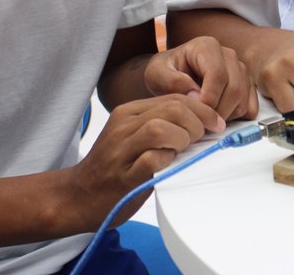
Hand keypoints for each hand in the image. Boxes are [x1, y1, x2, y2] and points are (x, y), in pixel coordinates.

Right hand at [69, 94, 223, 228]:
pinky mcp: (124, 176)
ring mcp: (122, 150)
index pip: (174, 97)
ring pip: (161, 128)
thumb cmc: (115, 166)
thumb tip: (202, 120)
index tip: (216, 123)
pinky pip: (152, 159)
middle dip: (197, 122)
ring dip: (182, 139)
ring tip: (183, 151)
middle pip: (172, 108)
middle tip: (201, 138)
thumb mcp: (134, 135)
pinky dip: (167, 160)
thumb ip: (162, 123)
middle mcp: (124, 126)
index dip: (202, 109)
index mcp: (129, 112)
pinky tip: (168, 165)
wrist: (78, 196)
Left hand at [143, 36, 257, 120]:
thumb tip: (196, 95)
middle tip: (199, 122)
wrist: (171, 75)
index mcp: (207, 46)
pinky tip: (216, 115)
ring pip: (242, 100)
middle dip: (216, 111)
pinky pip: (250, 107)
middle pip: (234, 89)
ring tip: (203, 118)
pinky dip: (236, 117)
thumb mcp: (156, 73)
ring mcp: (241, 70)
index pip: (218, 75)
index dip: (209, 99)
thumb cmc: (164, 72)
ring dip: (225, 116)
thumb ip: (171, 81)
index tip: (195, 114)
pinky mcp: (247, 85)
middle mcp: (228, 55)